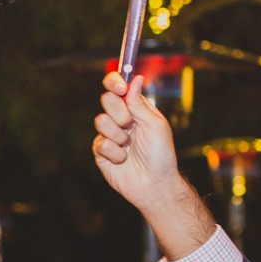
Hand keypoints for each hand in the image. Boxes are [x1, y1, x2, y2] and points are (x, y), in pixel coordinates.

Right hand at [92, 75, 182, 204]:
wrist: (154, 183)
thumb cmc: (160, 154)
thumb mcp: (154, 124)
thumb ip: (140, 103)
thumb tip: (135, 78)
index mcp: (135, 108)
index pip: (118, 86)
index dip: (115, 82)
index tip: (120, 87)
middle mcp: (120, 119)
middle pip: (106, 100)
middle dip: (119, 112)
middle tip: (130, 125)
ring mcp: (109, 135)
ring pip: (100, 121)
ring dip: (118, 135)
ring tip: (129, 147)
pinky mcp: (101, 152)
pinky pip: (100, 143)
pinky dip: (115, 153)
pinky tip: (123, 160)